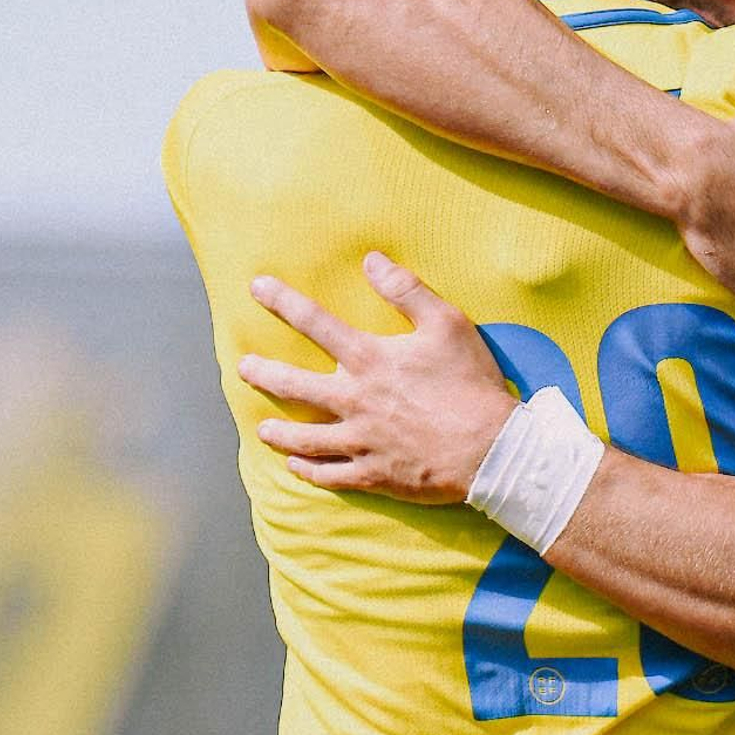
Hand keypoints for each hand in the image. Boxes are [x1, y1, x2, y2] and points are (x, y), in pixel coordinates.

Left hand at [237, 257, 517, 502]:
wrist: (491, 449)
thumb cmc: (471, 383)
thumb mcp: (447, 323)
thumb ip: (406, 290)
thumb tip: (371, 260)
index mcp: (369, 360)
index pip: (314, 322)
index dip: (282, 301)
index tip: (257, 288)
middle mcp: (355, 400)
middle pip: (293, 386)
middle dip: (263, 374)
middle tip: (244, 368)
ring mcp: (360, 441)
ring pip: (305, 438)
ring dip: (279, 432)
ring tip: (262, 429)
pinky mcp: (373, 474)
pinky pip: (330, 475)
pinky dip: (309, 471)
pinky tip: (296, 467)